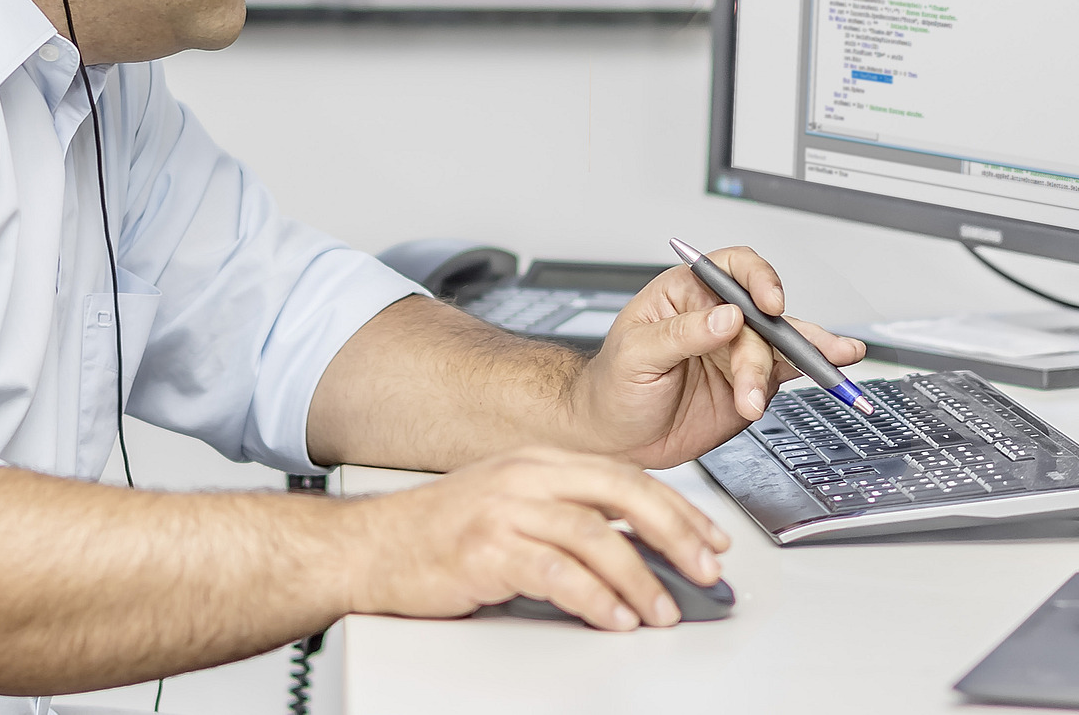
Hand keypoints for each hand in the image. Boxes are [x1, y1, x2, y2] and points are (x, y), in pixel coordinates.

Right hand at [332, 447, 729, 631]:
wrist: (368, 547)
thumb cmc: (437, 533)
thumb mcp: (509, 503)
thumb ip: (566, 511)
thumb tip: (633, 543)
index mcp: (538, 462)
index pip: (625, 476)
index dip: (677, 507)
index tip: (710, 538)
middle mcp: (526, 478)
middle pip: (622, 495)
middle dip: (675, 534)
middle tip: (704, 569)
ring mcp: (505, 512)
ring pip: (596, 537)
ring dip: (639, 579)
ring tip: (661, 610)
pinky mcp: (486, 552)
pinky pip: (557, 574)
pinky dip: (595, 599)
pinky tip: (614, 617)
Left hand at [562, 245, 864, 469]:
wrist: (614, 438)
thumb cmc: (611, 386)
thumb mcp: (634, 354)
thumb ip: (681, 334)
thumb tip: (725, 317)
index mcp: (688, 293)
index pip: (733, 269)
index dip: (757, 279)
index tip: (768, 303)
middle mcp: (719, 317)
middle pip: (765, 314)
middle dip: (777, 340)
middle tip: (780, 364)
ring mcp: (737, 351)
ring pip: (783, 344)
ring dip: (805, 359)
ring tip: (831, 368)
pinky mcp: (750, 383)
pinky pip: (786, 372)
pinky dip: (813, 371)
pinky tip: (836, 368)